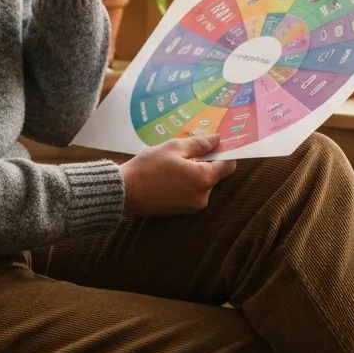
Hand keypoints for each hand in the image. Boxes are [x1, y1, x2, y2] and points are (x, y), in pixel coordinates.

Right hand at [120, 134, 236, 218]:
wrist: (124, 192)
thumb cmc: (149, 167)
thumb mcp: (173, 147)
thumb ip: (199, 143)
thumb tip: (217, 140)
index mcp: (204, 179)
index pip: (228, 165)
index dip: (224, 153)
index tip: (215, 144)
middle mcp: (203, 196)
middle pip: (213, 175)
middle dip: (202, 162)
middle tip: (182, 152)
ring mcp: (192, 207)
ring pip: (200, 184)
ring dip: (192, 173)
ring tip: (170, 164)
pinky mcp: (181, 212)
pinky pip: (190, 193)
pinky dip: (184, 184)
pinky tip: (167, 176)